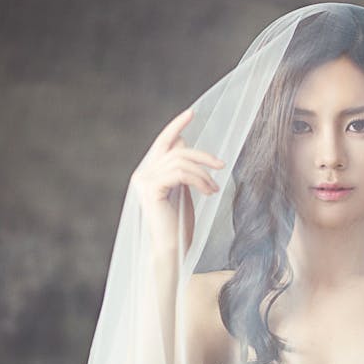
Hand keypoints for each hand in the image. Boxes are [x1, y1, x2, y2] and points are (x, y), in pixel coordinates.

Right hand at [129, 107, 225, 255]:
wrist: (172, 251)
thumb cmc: (179, 227)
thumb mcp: (182, 191)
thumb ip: (180, 169)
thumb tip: (183, 143)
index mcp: (148, 174)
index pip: (162, 143)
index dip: (176, 126)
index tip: (191, 113)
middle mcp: (142, 174)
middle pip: (176, 150)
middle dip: (201, 155)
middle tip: (221, 165)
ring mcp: (144, 181)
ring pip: (180, 161)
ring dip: (203, 174)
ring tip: (214, 189)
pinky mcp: (151, 190)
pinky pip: (180, 173)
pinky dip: (198, 180)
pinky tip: (208, 192)